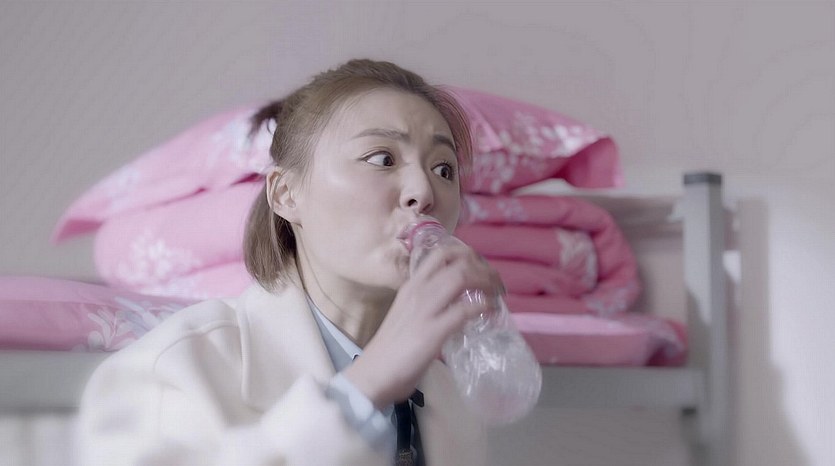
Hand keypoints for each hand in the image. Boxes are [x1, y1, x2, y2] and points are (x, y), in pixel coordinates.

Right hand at [342, 238, 502, 408]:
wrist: (374, 373)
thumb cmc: (390, 349)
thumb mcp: (408, 314)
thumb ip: (428, 305)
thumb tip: (454, 305)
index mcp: (411, 286)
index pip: (440, 254)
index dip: (466, 255)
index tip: (479, 266)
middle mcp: (418, 290)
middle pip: (457, 262)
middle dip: (482, 267)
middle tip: (495, 280)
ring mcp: (425, 308)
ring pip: (462, 277)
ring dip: (486, 282)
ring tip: (497, 292)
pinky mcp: (434, 330)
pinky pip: (465, 309)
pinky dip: (483, 306)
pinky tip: (490, 311)